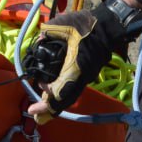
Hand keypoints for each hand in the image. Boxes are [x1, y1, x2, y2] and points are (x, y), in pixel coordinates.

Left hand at [24, 4, 125, 122]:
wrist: (108, 27)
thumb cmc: (86, 25)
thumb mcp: (64, 24)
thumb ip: (48, 32)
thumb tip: (39, 39)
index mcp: (75, 66)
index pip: (60, 92)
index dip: (46, 104)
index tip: (32, 110)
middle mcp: (82, 76)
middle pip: (65, 100)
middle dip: (50, 110)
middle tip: (36, 116)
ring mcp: (86, 76)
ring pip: (70, 95)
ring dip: (56, 102)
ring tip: (42, 108)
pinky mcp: (87, 74)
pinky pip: (74, 88)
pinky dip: (62, 93)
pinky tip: (52, 91)